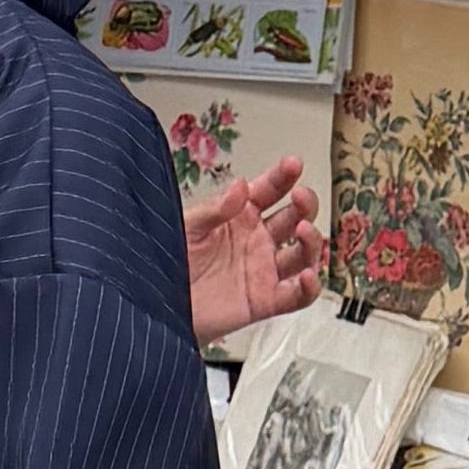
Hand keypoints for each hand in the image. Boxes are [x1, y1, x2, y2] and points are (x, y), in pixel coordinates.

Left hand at [182, 155, 322, 341]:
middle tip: (300, 196)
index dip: (282, 177)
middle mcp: (257, 242)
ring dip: (310, 241)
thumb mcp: (187, 228)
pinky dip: (309, 287)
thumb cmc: (168, 263)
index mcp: (240, 217)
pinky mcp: (264, 302)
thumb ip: (214, 209)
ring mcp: (263, 271)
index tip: (292, 164)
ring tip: (304, 230)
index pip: (269, 192)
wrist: (158, 304)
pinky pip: (296, 296)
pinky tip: (308, 276)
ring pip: (302, 254)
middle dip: (304, 205)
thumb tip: (241, 186)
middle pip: (294, 218)